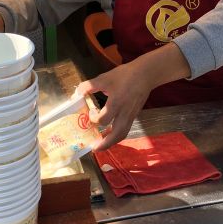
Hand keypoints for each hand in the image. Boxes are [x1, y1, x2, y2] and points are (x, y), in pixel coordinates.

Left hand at [76, 42, 190, 150]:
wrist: (145, 74)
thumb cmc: (125, 75)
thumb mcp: (105, 78)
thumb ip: (89, 86)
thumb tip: (76, 93)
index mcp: (116, 103)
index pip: (103, 119)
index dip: (94, 119)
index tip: (90, 113)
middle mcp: (124, 113)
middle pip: (116, 134)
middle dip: (105, 144)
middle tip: (94, 148)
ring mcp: (130, 115)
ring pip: (122, 134)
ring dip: (111, 141)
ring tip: (101, 144)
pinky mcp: (134, 115)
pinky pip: (125, 129)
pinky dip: (117, 134)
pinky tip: (110, 133)